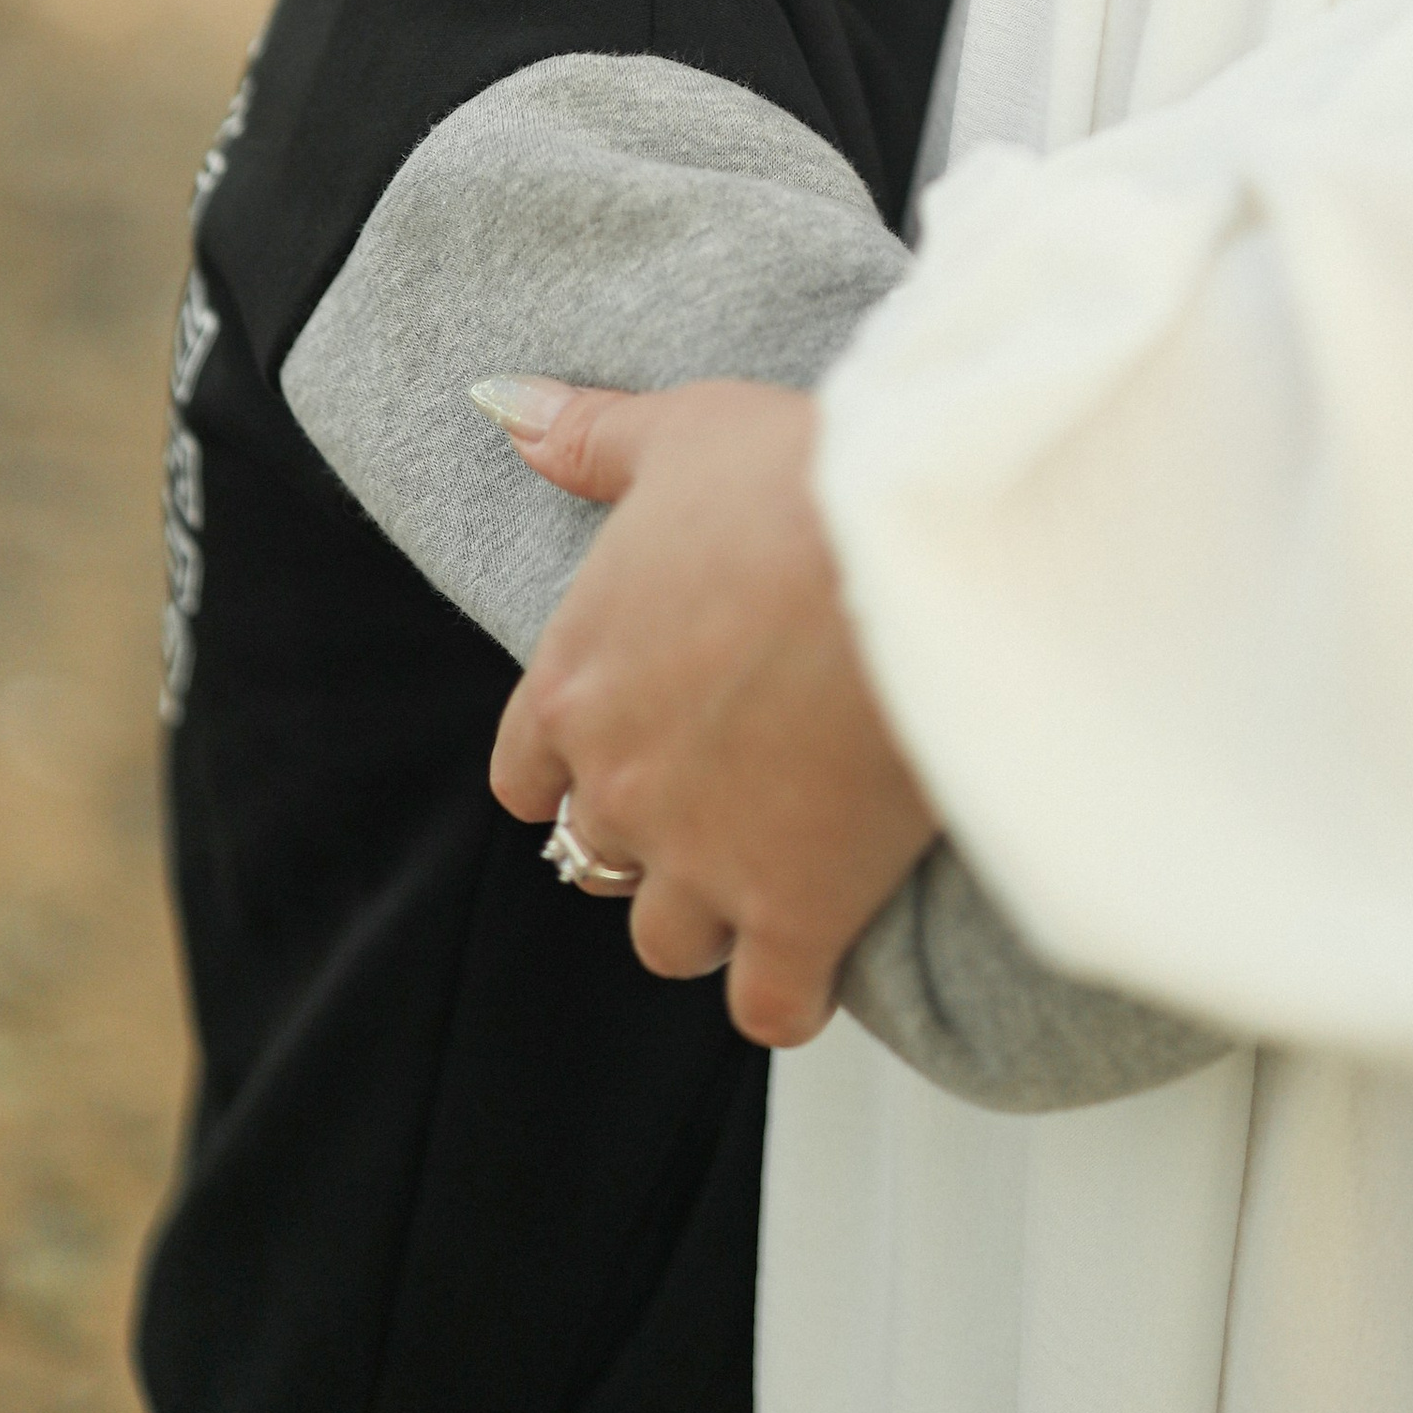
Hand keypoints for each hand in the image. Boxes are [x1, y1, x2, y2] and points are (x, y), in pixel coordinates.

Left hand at [488, 378, 937, 1046]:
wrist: (909, 554)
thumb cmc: (797, 481)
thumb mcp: (682, 433)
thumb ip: (587, 439)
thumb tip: (504, 407)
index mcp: (577, 679)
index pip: (526, 771)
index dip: (572, 767)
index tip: (627, 751)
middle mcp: (619, 783)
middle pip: (597, 860)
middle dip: (654, 838)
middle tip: (727, 799)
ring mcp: (702, 860)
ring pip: (671, 939)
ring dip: (714, 915)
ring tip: (777, 870)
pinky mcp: (796, 914)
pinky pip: (770, 1006)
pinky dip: (793, 991)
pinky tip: (828, 950)